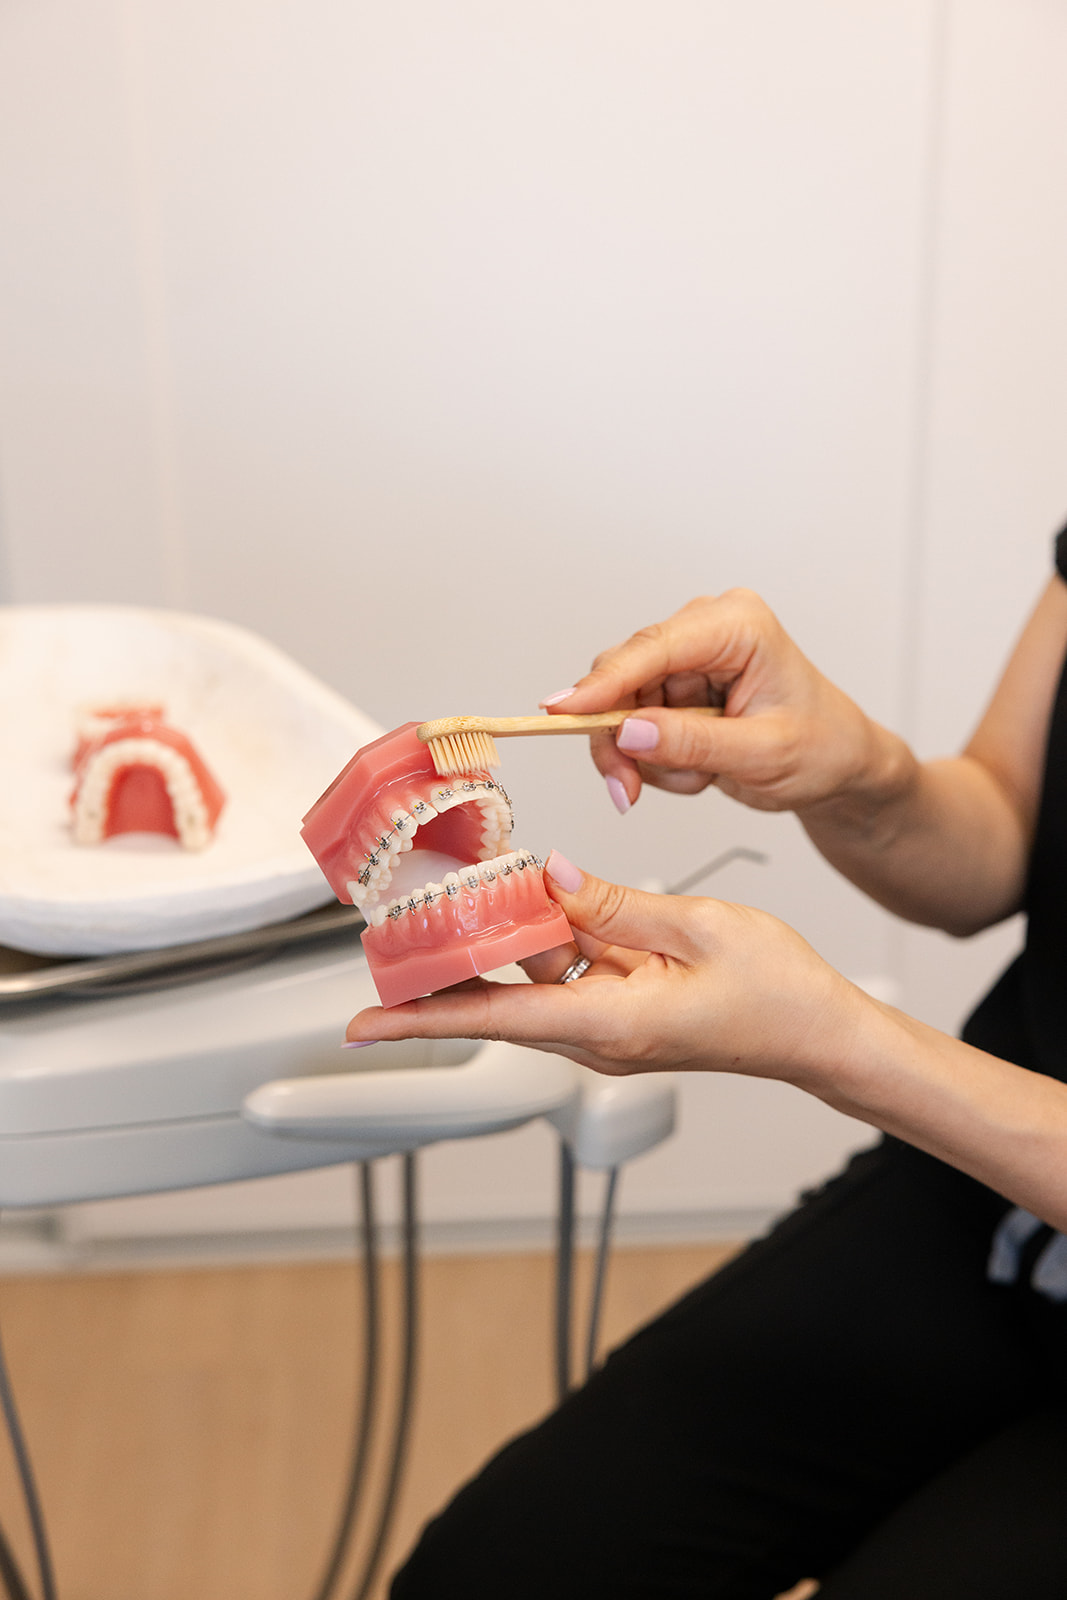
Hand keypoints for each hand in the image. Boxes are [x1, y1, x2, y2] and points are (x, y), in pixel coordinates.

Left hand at [345, 851, 865, 1085]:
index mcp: (612, 1023)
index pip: (495, 1019)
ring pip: (532, 981)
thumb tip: (550, 877)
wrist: (821, 1032)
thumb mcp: (695, 926)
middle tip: (392, 927)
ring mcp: (609, 1029)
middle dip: (446, 963)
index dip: (423, 1018)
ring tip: (471, 888)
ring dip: (503, 940)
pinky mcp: (622, 1014)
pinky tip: (538, 900)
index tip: (365, 1020)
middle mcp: (598, 1037)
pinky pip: (566, 976)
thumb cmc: (778, 991)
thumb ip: (612, 903)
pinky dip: (546, 941)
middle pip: (499, 1000)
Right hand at [541, 590, 887, 814]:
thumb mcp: (762, 753)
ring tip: (697, 778)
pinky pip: (634, 727)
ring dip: (646, 758)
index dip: (603, 682)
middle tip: (625, 789)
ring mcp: (687, 660)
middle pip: (623, 678)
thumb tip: (627, 731)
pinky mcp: (675, 688)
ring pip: (620, 708)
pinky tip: (697, 769)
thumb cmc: (823, 748)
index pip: (653, 648)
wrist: (840, 767)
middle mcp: (706, 631)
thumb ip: (692, 742)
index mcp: (737, 625)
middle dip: (622, 739)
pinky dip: (656, 761)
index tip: (561, 711)